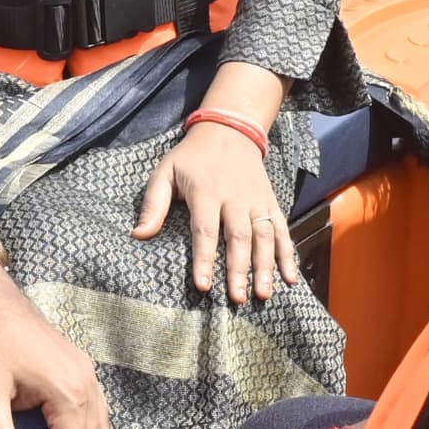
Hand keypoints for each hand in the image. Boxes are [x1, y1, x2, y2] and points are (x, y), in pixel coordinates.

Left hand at [134, 121, 296, 305]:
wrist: (230, 130)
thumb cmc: (191, 157)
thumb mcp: (166, 172)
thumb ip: (153, 204)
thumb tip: (138, 235)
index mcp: (206, 192)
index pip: (205, 230)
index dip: (205, 259)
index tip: (204, 285)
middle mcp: (235, 198)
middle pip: (238, 237)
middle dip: (239, 270)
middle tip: (237, 299)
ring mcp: (257, 201)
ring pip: (264, 236)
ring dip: (265, 267)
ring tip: (263, 295)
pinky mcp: (271, 202)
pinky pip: (282, 230)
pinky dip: (288, 255)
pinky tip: (290, 279)